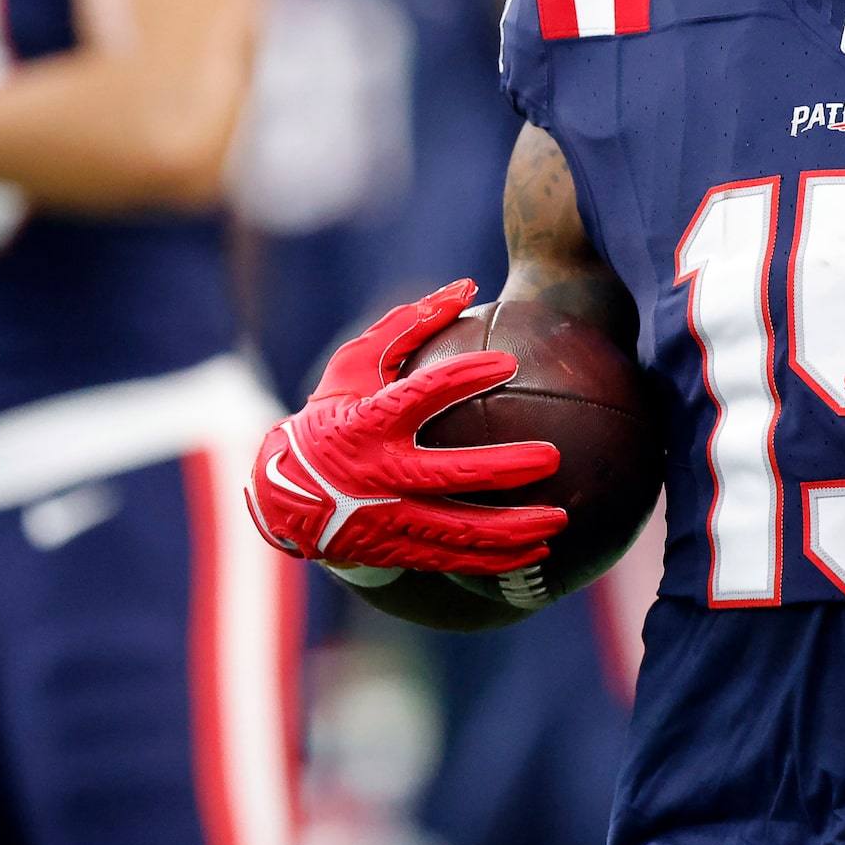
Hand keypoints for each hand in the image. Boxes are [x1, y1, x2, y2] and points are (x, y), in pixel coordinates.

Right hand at [246, 280, 564, 575]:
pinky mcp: (396, 550)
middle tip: (552, 456)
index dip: (463, 378)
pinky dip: (496, 559)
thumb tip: (466, 285)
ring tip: (559, 519)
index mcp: (367, 423)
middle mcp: (378, 474)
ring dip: (512, 529)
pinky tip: (538, 551)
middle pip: (448, 474)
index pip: (419, 396)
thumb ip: (409, 324)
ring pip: (458, 529)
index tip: (509, 362)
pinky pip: (454, 559)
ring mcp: (387, 519)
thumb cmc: (333, 415)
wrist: (285, 495)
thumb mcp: (355, 365)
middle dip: (503, 467)